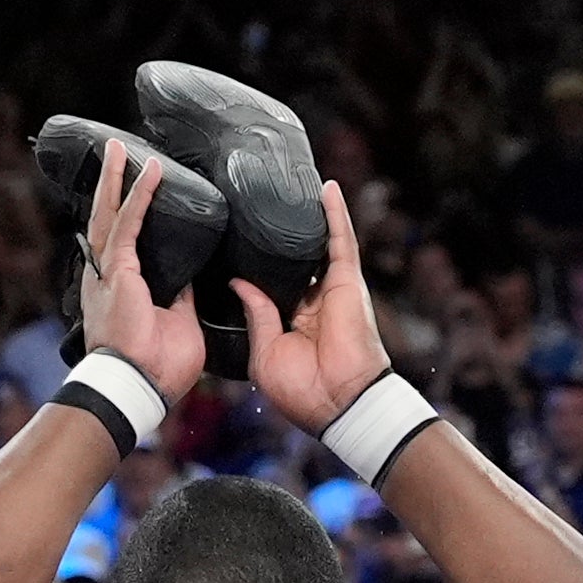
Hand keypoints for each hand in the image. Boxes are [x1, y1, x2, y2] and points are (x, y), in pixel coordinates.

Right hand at [74, 140, 205, 405]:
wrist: (140, 386)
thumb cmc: (158, 367)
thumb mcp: (181, 324)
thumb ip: (183, 297)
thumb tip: (193, 277)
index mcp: (119, 290)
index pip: (122, 241)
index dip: (126, 213)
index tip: (135, 188)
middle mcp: (106, 277)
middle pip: (106, 219)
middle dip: (110, 186)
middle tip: (115, 154)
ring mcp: (109, 273)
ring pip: (109, 213)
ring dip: (116, 178)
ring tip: (119, 148)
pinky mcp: (119, 271)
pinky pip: (130, 223)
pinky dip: (140, 195)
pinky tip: (150, 171)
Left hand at [233, 179, 390, 437]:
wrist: (338, 402)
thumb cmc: (302, 390)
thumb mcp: (264, 352)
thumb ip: (256, 314)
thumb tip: (238, 283)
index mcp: (291, 320)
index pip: (273, 282)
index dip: (258, 262)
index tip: (235, 240)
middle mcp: (313, 301)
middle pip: (295, 257)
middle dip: (282, 232)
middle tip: (260, 200)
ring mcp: (331, 289)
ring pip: (318, 242)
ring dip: (309, 214)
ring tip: (293, 181)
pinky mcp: (347, 281)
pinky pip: (341, 240)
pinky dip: (335, 213)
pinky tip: (326, 187)